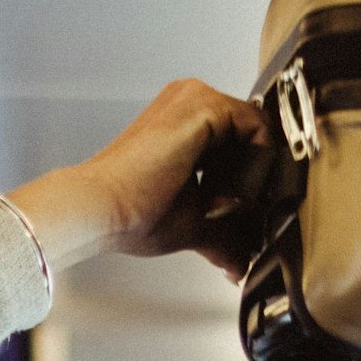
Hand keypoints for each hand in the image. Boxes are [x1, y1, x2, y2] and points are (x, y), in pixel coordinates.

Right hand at [5, 80, 268, 275]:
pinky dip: (255, 164)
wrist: (102, 208)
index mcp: (183, 123)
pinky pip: (256, 126)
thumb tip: (238, 261)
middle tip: (236, 212)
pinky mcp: (202, 105)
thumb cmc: (129, 212)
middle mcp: (188, 102)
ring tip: (225, 205)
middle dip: (256, 178)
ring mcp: (194, 99)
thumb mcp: (191, 223)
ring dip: (254, 172)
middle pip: (253, 135)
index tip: (243, 213)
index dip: (252, 179)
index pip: (241, 141)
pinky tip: (229, 193)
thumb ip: (222, 236)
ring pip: (257, 129)